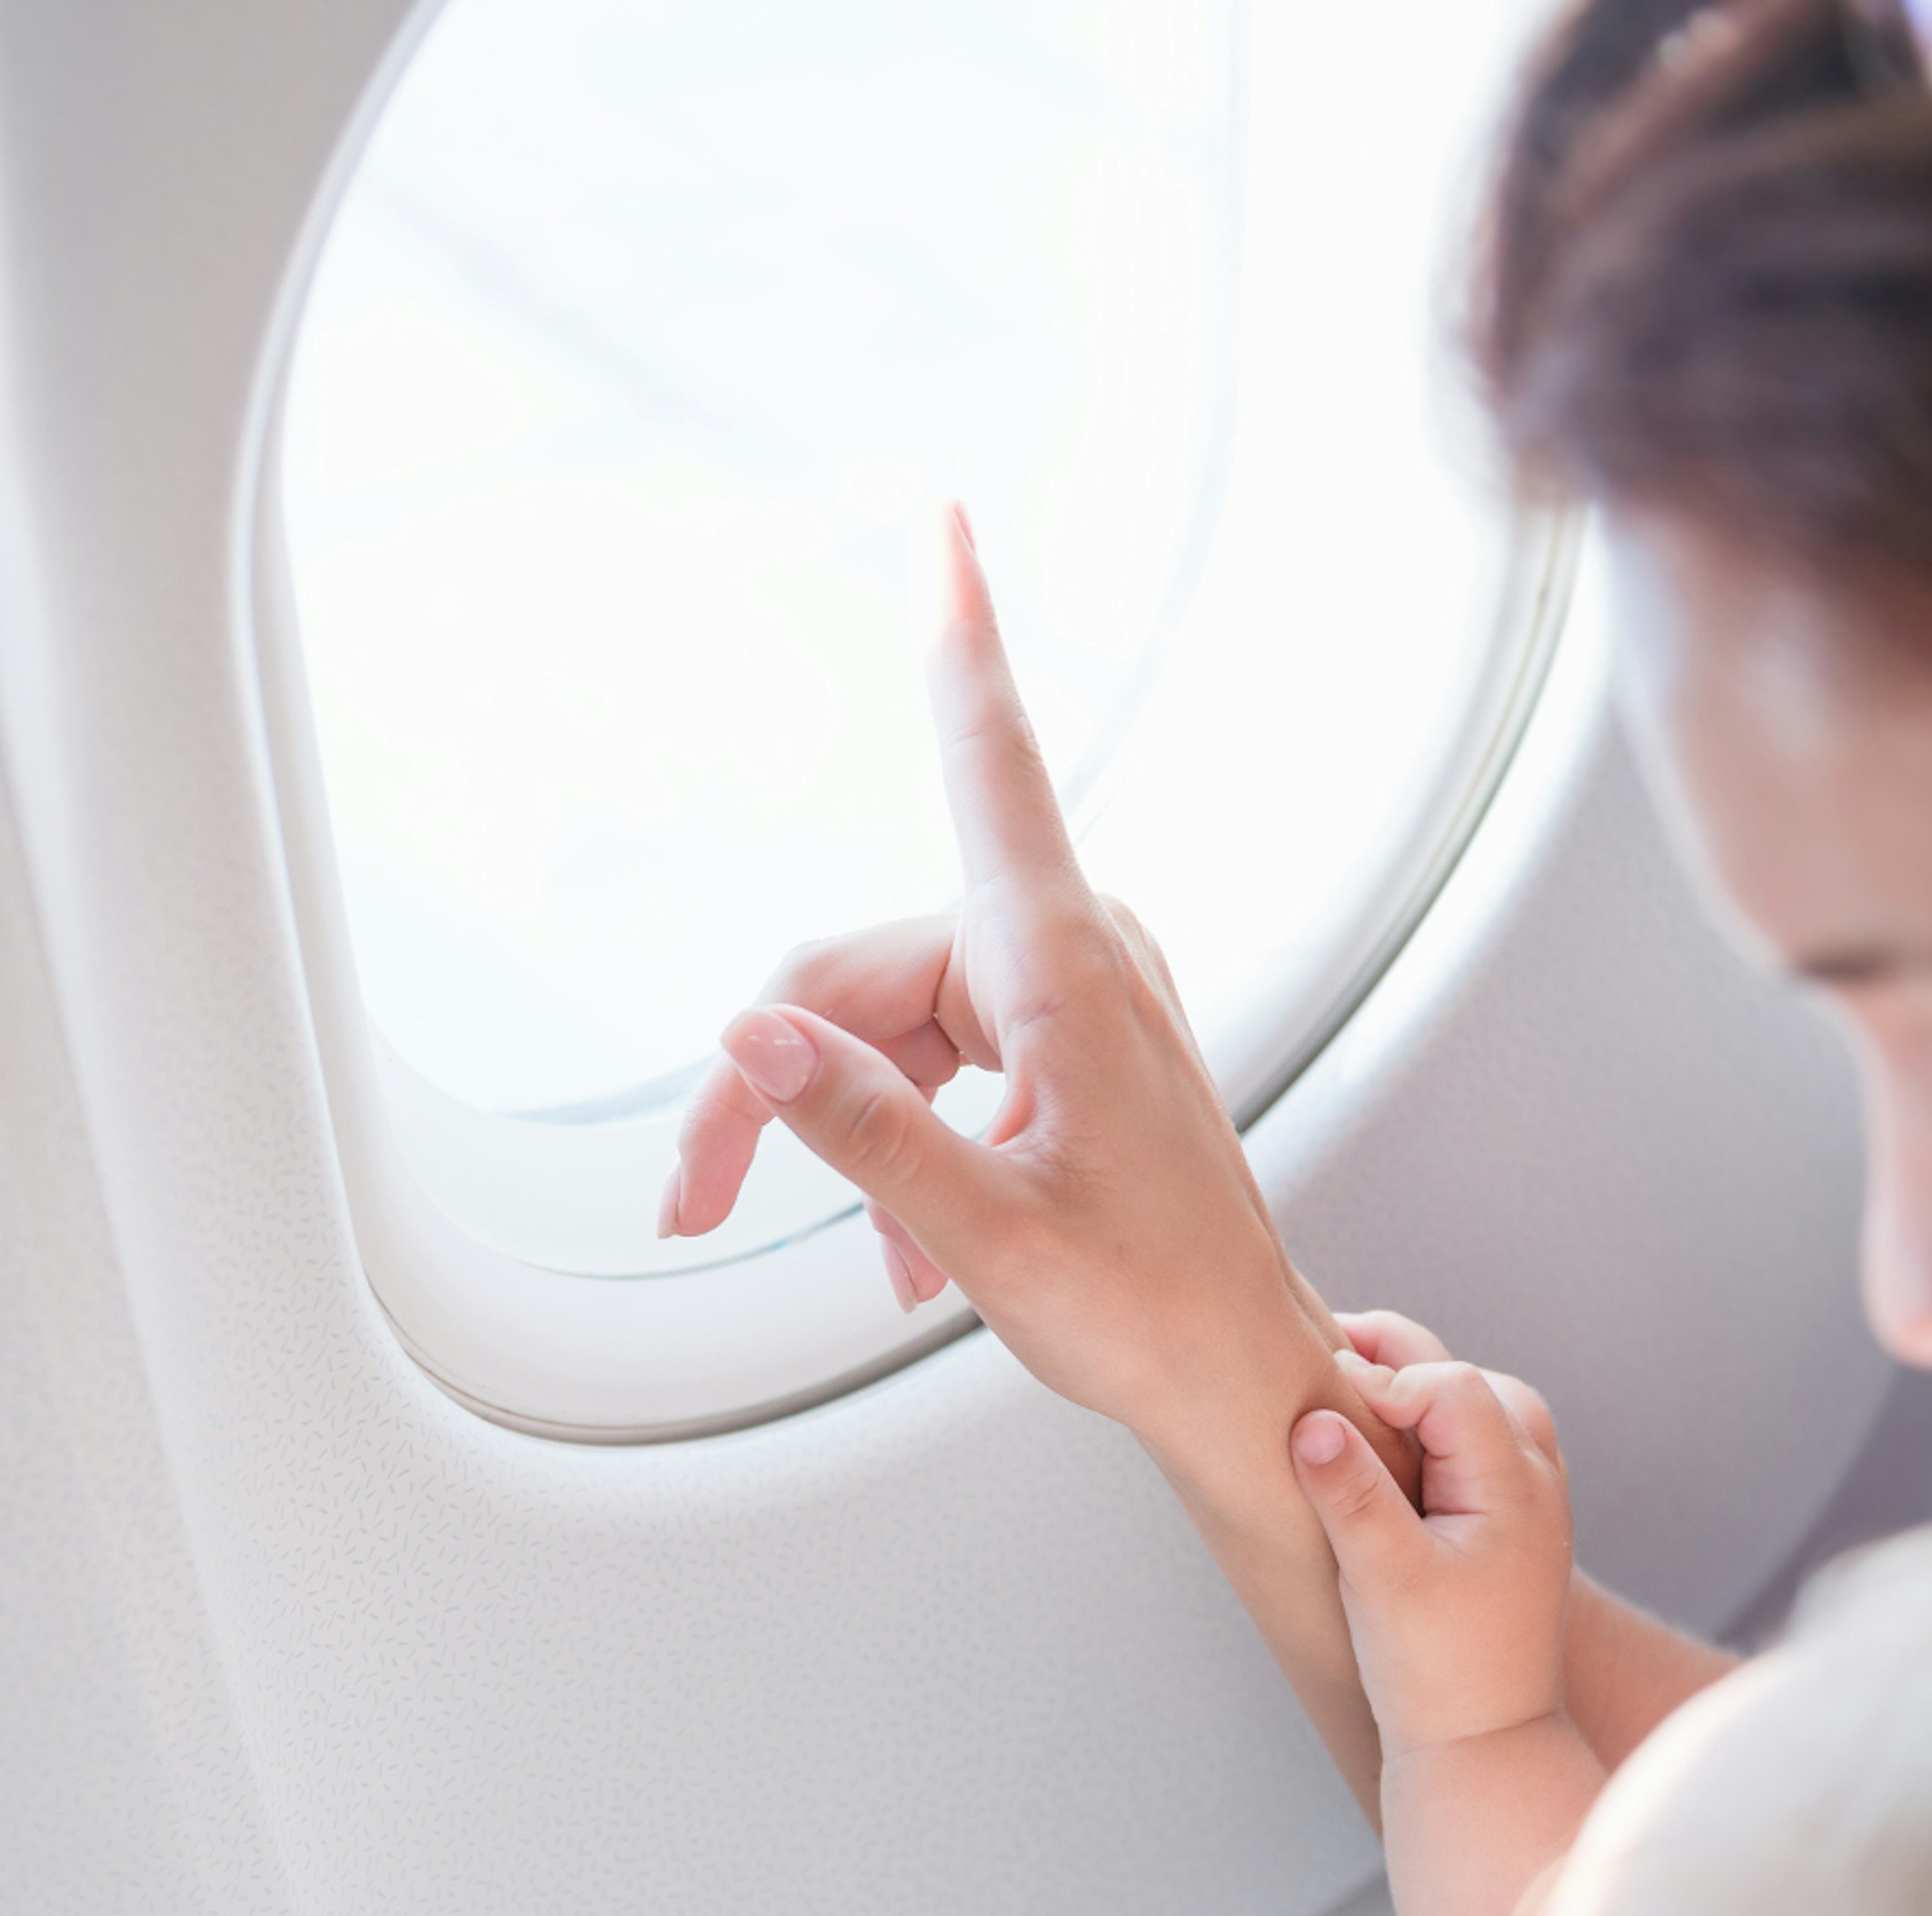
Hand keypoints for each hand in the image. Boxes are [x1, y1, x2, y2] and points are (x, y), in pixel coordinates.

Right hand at [663, 508, 1343, 1471]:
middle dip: (765, 1084)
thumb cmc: (1153, 1312)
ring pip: (880, 1027)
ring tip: (856, 1262)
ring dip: (839, 1138)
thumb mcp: (985, 1234)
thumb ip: (860, 1130)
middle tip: (687, 1203)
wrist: (1243, 1379)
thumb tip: (748, 1039)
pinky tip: (908, 1256)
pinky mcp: (1060, 1050)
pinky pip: (933, 1065)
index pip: (989, 763)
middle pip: (857, 971)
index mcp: (1063, 965)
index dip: (957, 638)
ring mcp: (1066, 1001)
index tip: (946, 520)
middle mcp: (1067, 955)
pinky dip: (898, 1149)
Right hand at [1291, 1325, 1572, 1752]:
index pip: (1447, 1387)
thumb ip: (1350, 1495)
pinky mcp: (1512, 1523)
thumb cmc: (1436, 1669)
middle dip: (1396, 1364)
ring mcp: (1531, 1500)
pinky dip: (1433, 1427)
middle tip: (1323, 1359)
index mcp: (1513, 1485)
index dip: (1379, 1379)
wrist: (1487, 1744)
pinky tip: (1386, 1446)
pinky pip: (1478, 1442)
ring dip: (1418, 1391)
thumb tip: (1312, 1422)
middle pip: (1468, 1381)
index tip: (1316, 1404)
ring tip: (1353, 1392)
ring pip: (1479, 1405)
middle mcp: (1536, 1480)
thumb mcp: (1383, 1579)